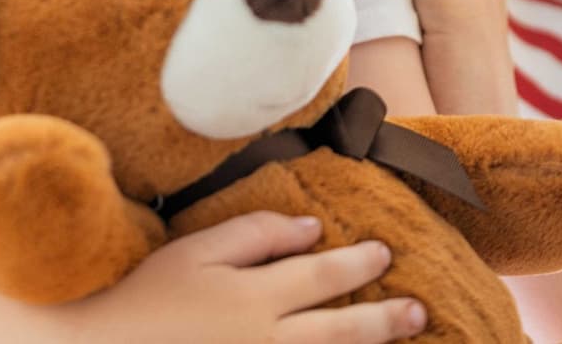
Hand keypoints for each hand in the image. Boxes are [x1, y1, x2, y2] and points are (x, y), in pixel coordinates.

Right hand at [67, 214, 426, 342]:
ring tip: (404, 341)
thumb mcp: (193, 253)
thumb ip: (253, 235)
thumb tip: (309, 228)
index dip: (355, 263)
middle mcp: (266, 342)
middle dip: (382, 320)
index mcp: (253, 299)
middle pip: (339, 331)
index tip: (382, 251)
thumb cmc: (144, 298)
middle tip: (417, 310)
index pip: (320, 278)